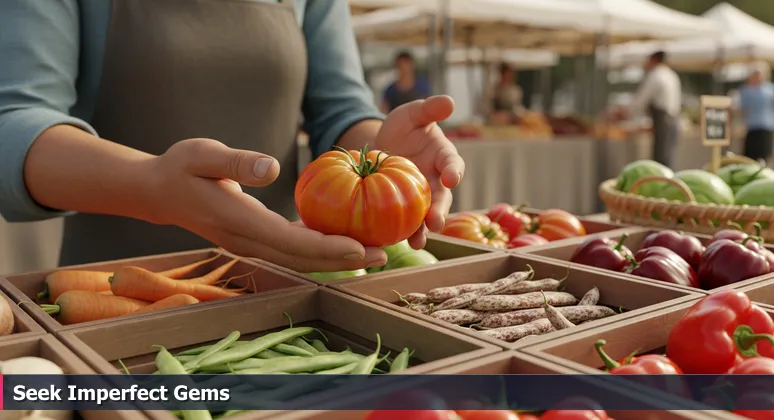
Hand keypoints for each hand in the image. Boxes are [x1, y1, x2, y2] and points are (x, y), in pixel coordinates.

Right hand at [147, 138, 386, 271]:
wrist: (158, 192)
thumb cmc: (181, 167)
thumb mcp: (202, 153)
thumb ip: (237, 161)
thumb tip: (271, 167)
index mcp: (238, 219)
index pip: (288, 240)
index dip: (326, 246)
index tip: (359, 247)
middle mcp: (247, 240)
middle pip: (302, 259)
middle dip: (344, 261)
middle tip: (384, 254)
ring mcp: (250, 245)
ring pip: (299, 260)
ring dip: (337, 261)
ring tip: (375, 253)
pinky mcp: (254, 240)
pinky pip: (293, 251)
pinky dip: (321, 250)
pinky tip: (345, 243)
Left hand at [375, 95, 464, 248]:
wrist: (381, 147)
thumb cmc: (402, 129)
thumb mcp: (412, 114)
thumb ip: (429, 109)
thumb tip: (449, 101)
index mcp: (444, 158)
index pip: (453, 165)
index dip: (454, 172)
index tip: (451, 177)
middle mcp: (437, 181)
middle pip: (443, 199)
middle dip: (440, 211)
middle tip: (436, 222)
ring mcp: (421, 198)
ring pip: (427, 217)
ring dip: (423, 230)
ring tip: (418, 241)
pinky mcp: (404, 209)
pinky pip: (406, 223)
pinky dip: (402, 233)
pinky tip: (393, 242)